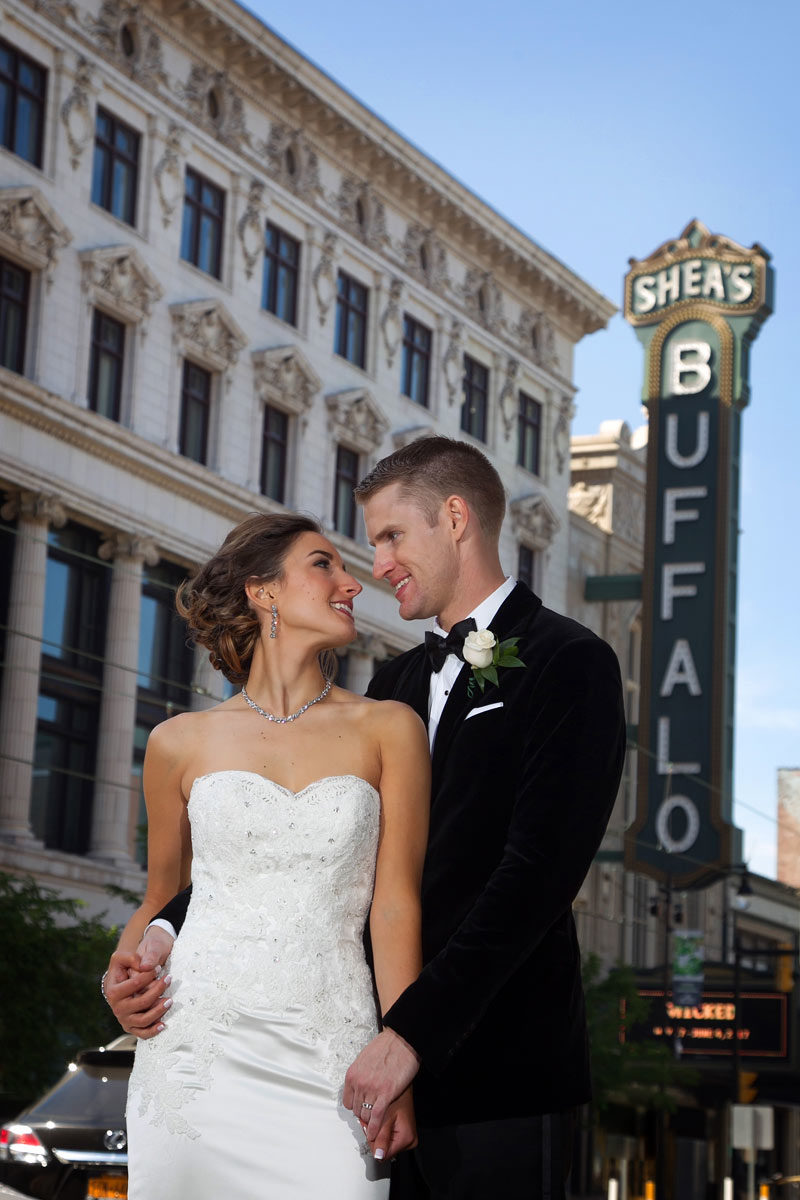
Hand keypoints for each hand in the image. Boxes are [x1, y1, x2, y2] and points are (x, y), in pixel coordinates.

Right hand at [104, 927, 173, 1038]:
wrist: (122, 979)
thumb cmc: (125, 967)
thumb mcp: (123, 956)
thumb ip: (131, 958)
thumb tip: (145, 966)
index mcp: (113, 991)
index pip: (134, 984)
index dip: (148, 975)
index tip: (158, 968)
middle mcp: (117, 1007)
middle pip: (141, 1002)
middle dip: (157, 991)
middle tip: (169, 979)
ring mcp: (124, 1019)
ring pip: (143, 1020)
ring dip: (158, 1011)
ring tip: (170, 1000)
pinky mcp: (132, 1027)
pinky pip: (142, 1033)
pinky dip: (153, 1031)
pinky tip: (163, 1025)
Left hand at [343, 1027, 419, 1141]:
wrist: (401, 1040)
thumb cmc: (385, 1047)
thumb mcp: (364, 1059)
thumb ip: (360, 1075)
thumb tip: (360, 1087)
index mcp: (352, 1075)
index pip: (347, 1102)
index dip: (356, 1107)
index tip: (362, 1109)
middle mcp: (359, 1083)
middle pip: (356, 1110)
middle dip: (364, 1114)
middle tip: (371, 1116)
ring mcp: (372, 1089)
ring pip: (366, 1115)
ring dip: (371, 1121)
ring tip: (376, 1123)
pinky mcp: (386, 1094)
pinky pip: (377, 1116)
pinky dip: (375, 1128)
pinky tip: (374, 1134)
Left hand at [368, 1087, 416, 1160]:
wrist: (402, 1088)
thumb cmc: (397, 1097)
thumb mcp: (386, 1117)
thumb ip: (381, 1137)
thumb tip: (378, 1155)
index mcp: (407, 1139)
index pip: (383, 1155)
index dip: (373, 1142)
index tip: (369, 1128)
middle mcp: (410, 1142)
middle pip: (384, 1151)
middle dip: (374, 1136)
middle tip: (370, 1121)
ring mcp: (407, 1139)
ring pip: (384, 1145)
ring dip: (376, 1133)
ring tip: (375, 1119)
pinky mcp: (403, 1136)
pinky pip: (388, 1139)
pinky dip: (381, 1131)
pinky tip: (379, 1121)